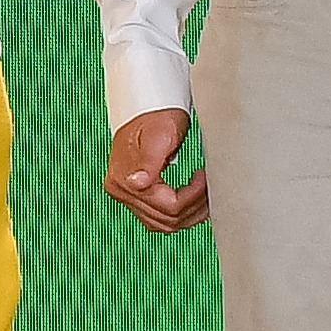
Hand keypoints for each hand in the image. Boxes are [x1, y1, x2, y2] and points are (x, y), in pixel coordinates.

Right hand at [105, 108, 207, 234]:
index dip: (192, 195)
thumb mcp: (158, 134)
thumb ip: (150, 161)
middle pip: (166, 219)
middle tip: (208, 186)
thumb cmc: (155, 116)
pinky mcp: (135, 196)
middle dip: (193, 206)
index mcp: (125, 179)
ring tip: (202, 196)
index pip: (167, 205)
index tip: (203, 176)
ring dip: (188, 214)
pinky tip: (190, 201)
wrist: (147, 106)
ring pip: (164, 224)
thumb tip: (138, 183)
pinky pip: (159, 218)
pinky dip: (178, 214)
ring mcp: (127, 195)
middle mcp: (122, 191)